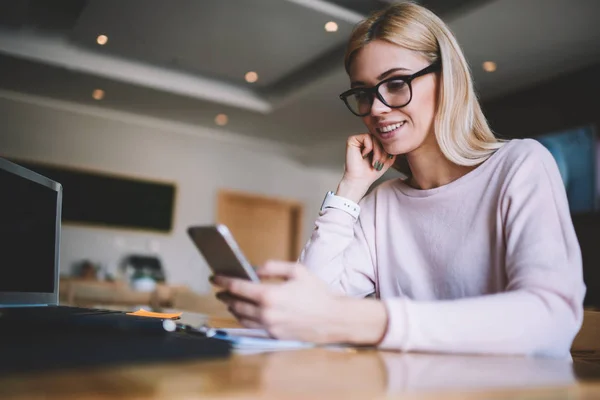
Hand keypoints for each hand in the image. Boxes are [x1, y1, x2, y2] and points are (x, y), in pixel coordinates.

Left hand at [212, 261, 346, 343]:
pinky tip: (243, 312)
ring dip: (232, 307)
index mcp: (269, 295)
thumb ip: (272, 267)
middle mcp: (266, 314)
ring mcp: (269, 327)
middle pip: (236, 304)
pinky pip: (251, 327)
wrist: (333, 319)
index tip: (214, 277)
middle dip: (225, 295)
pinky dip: (243, 318)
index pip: (237, 287)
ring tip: (229, 299)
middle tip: (219, 288)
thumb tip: (254, 270)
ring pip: (241, 317)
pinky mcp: (273, 336)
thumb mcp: (297, 270)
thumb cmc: (317, 293)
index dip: (223, 281)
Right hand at [337, 134, 395, 201]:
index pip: (384, 139)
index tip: (384, 162)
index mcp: (373, 143)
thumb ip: (393, 149)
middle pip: (380, 137)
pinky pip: (367, 137)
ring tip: (374, 162)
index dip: (387, 149)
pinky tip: (363, 156)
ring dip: (377, 151)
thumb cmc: (372, 171)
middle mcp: (366, 139)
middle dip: (383, 151)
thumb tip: (400, 140)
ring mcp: (359, 139)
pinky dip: (368, 148)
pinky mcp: (352, 139)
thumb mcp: (388, 159)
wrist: (361, 180)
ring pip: (374, 137)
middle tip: (379, 163)